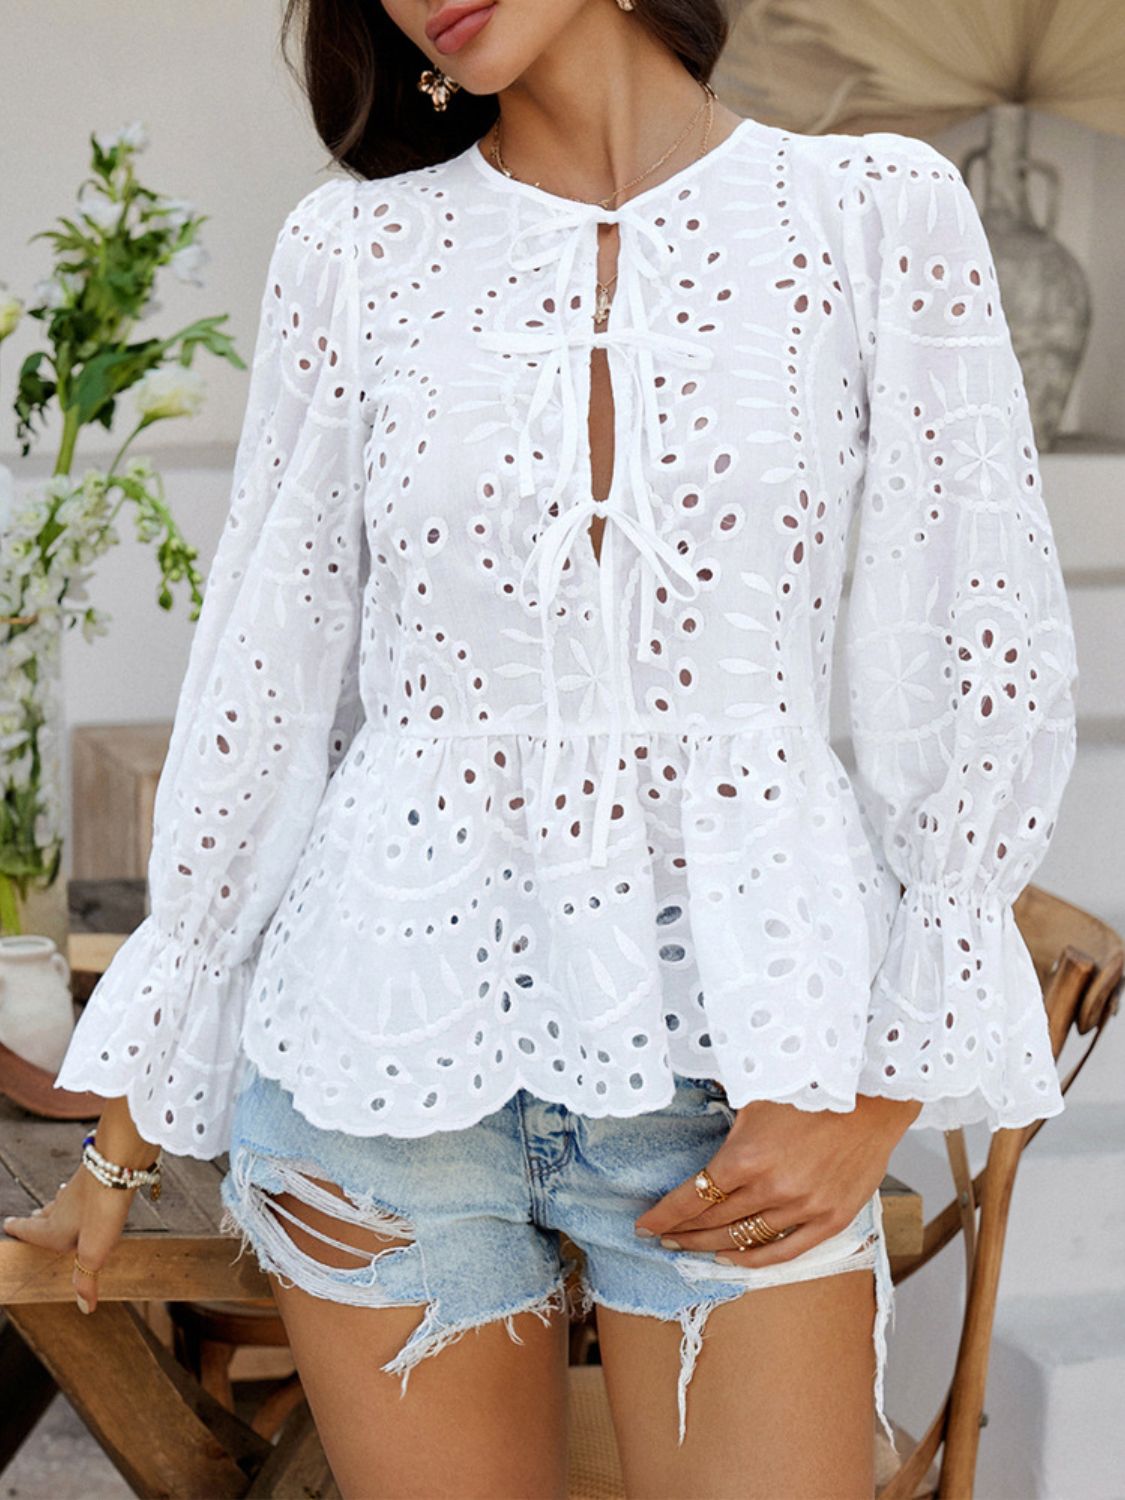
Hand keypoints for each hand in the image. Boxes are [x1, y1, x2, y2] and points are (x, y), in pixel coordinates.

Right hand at [2, 1097, 159, 1313]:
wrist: (118, 1167)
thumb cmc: (101, 1210)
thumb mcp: (94, 1252)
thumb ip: (87, 1280)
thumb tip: (86, 1308)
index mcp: (53, 1228)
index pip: (30, 1230)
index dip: (19, 1228)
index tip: (8, 1223)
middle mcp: (61, 1206)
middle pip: (45, 1213)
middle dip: (38, 1218)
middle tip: (31, 1218)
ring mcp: (78, 1188)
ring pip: (63, 1198)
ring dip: (59, 1203)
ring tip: (58, 1203)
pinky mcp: (96, 1175)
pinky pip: (83, 1186)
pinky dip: (81, 1191)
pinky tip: (92, 1187)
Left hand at [634, 1093, 921, 1266]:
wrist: (874, 1095)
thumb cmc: (812, 1087)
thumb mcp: (755, 1098)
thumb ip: (729, 1132)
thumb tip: (701, 1151)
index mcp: (748, 1157)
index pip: (693, 1197)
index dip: (664, 1215)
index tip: (644, 1225)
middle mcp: (773, 1189)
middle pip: (714, 1222)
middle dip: (682, 1232)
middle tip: (662, 1237)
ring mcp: (804, 1208)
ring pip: (745, 1240)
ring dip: (711, 1247)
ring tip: (689, 1247)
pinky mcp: (832, 1219)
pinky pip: (786, 1251)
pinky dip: (755, 1259)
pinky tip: (732, 1259)